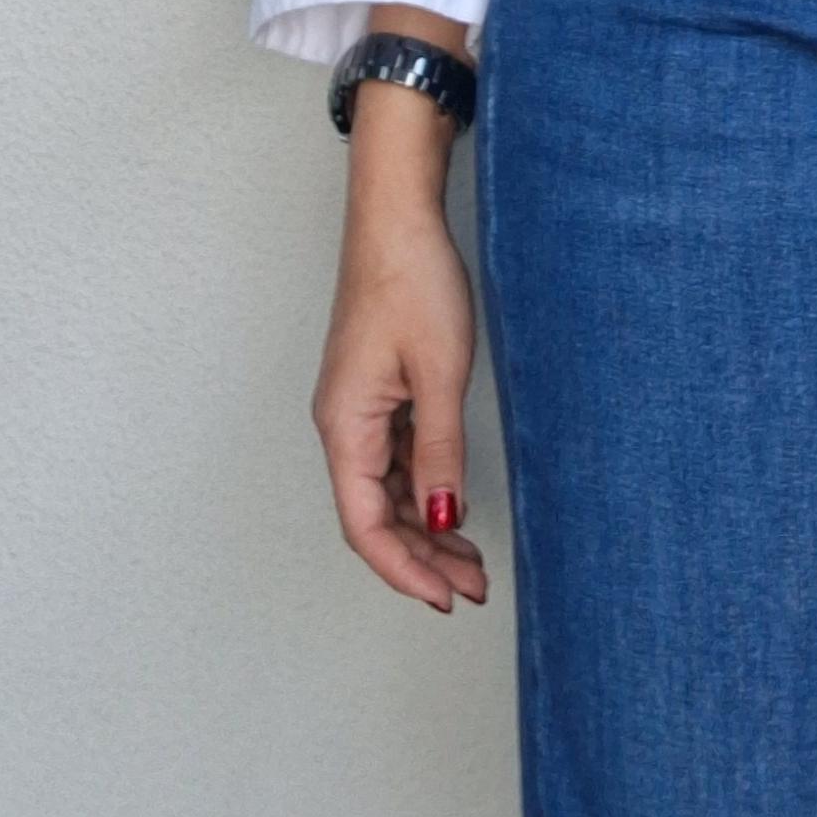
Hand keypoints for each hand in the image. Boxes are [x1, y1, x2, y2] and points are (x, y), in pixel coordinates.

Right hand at [312, 204, 489, 610]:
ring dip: (425, 526)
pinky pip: (396, 457)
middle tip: (473, 586)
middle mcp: (343, 424)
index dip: (403, 570)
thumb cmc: (411, 281)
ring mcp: (360, 408)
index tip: (445, 598)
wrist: (398, 218)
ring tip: (471, 558)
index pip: (364, 526)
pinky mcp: (378, 390)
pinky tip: (454, 498)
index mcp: (345, 426)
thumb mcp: (439, 373)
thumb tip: (442, 516)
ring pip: (387, 489)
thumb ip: (440, 451)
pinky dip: (424, 485)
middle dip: (421, 556)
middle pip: (374, 514)